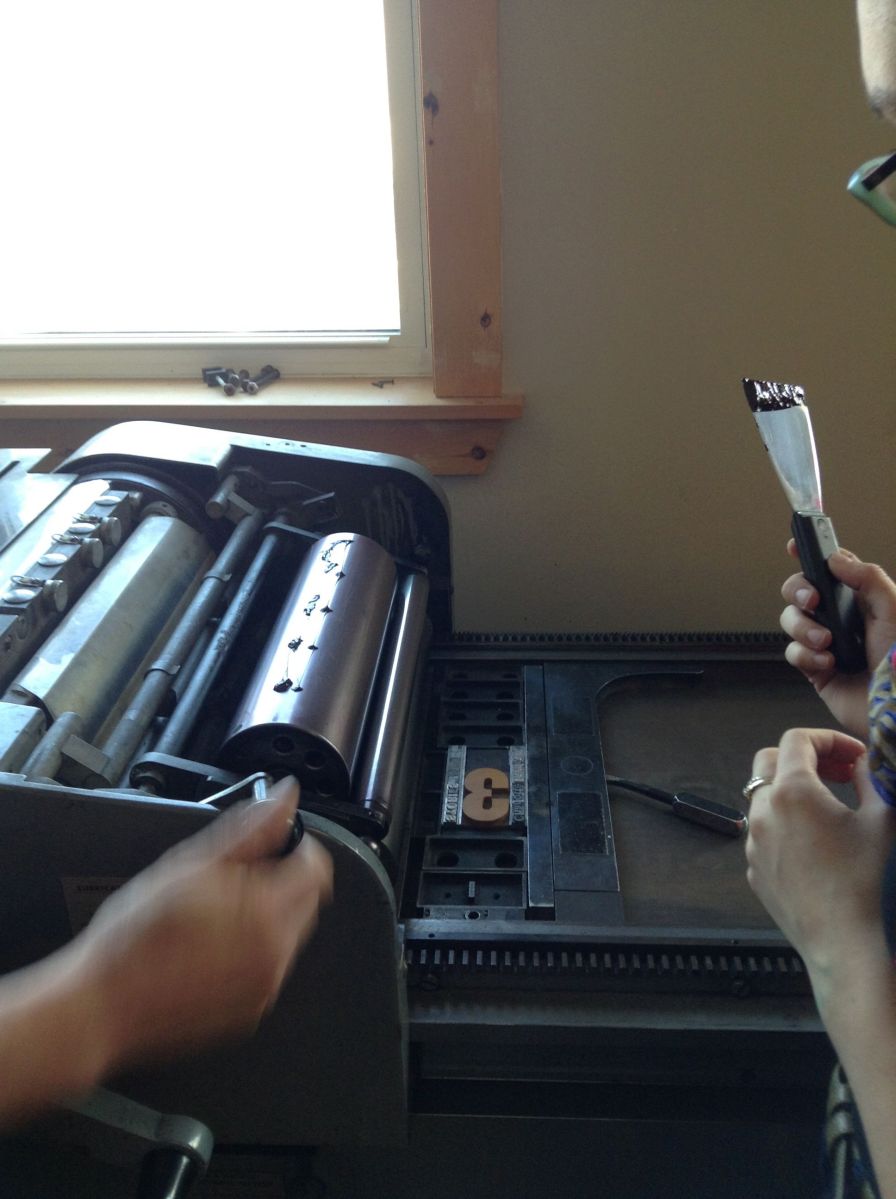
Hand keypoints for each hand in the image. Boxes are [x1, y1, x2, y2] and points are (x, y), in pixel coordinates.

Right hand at [75, 776, 332, 1071]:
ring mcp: (265, 987)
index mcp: (267, 912)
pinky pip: (269, 969)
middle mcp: (276, 954)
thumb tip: (285, 797)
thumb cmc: (134, 937)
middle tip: (234, 877)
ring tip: (213, 915)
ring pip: (289, 935)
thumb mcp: (192, 863)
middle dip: (283, 881)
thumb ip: (250, 828)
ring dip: (268, 916)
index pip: (318, 867)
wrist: (101, 1005)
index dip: (297, 847)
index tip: (272, 844)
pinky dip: (252, 952)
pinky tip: (209, 949)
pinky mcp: (251, 1011)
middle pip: (308, 901)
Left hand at [745, 728, 895, 984]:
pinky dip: (784, 824)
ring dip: (792, 791)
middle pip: (769, 761)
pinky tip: (815, 844)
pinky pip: (763, 832)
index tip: (856, 756)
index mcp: (792, 791)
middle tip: (839, 773)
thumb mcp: (881, 818)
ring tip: (829, 807)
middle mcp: (762, 811)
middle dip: (803, 758)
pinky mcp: (753, 868)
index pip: (797, 739)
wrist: (842, 941)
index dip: (828, 739)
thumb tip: (862, 763)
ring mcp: (753, 841)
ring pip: (763, 797)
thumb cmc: (866, 878)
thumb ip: (871, 778)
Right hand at [779, 545, 895, 736]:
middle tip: (812, 601)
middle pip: (800, 591)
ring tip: (825, 642)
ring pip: (791, 621)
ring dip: (803, 629)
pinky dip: (807, 656)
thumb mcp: (893, 610)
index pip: (830, 569)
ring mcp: (825, 642)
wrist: (894, 708)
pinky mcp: (815, 668)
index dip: (809, 554)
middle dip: (798, 592)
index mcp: (860, 599)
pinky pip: (794, 652)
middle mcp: (840, 618)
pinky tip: (828, 663)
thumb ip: (867, 578)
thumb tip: (836, 558)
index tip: (796, 545)